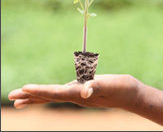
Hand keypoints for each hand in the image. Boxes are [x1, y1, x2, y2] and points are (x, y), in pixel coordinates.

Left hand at [8, 74, 139, 108]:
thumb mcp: (110, 85)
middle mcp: (75, 96)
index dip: (40, 91)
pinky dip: (49, 91)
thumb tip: (84, 92)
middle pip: (49, 96)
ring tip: (21, 98)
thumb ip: (96, 87)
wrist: (128, 93)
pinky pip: (61, 91)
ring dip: (36, 96)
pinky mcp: (80, 90)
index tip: (23, 89)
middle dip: (30, 97)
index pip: (56, 93)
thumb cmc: (121, 88)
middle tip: (11, 98)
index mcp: (79, 95)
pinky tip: (45, 92)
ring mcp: (77, 94)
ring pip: (53, 95)